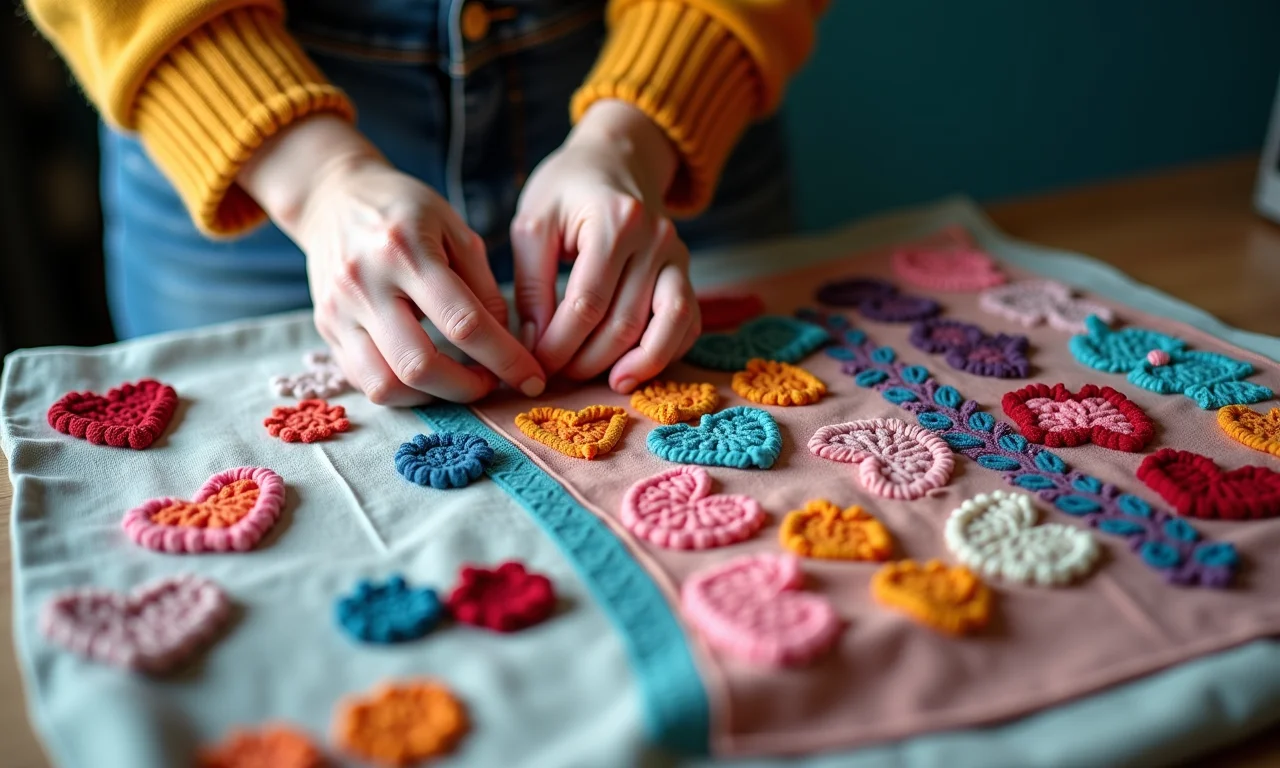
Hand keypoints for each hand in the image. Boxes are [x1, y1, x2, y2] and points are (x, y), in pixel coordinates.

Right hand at [238, 116, 544, 404]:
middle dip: (468, 388)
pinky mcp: (325, 328)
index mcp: (405, 250)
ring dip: (432, 398)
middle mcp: (364, 284)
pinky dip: (402, 390)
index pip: (464, 323)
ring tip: (458, 382)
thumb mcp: (454, 228)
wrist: (332, 196)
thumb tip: (507, 343)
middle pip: (419, 366)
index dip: (505, 359)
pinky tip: (426, 375)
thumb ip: (483, 287)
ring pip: (385, 386)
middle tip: (493, 382)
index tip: (531, 377)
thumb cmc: (404, 209)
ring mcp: (338, 310)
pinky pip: (363, 380)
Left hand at [512, 100, 700, 394]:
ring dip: (636, 365)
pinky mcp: (686, 273)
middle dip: (588, 360)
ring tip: (605, 383)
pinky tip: (636, 367)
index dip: (559, 344)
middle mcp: (656, 239)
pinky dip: (667, 352)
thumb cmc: (567, 189)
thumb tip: (533, 346)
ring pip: (668, 327)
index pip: (587, 304)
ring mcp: (678, 256)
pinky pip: (688, 323)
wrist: (617, 159)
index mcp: (615, 221)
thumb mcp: (533, 223)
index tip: (535, 364)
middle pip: (625, 323)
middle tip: (558, 376)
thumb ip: (531, 284)